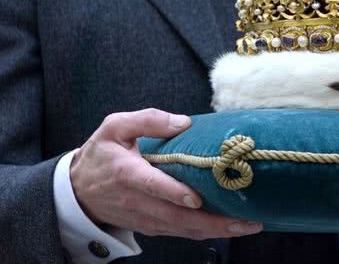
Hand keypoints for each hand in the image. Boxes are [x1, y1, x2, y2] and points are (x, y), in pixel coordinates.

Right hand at [70, 108, 262, 239]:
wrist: (77, 190)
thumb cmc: (101, 154)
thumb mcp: (114, 127)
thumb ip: (148, 120)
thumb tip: (184, 122)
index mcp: (127, 172)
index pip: (153, 185)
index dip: (174, 193)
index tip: (196, 198)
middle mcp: (137, 200)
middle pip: (176, 215)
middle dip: (212, 221)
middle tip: (244, 221)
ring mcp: (144, 217)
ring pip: (182, 229)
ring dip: (215, 231)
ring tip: (246, 226)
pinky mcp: (150, 226)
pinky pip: (180, 233)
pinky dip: (205, 233)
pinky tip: (229, 229)